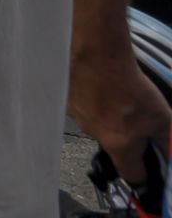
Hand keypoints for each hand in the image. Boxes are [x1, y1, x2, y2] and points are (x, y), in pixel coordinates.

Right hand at [70, 49, 171, 181]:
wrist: (98, 54)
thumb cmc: (127, 85)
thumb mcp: (162, 117)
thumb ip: (167, 141)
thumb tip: (170, 154)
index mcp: (119, 145)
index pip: (131, 174)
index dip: (143, 173)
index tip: (148, 166)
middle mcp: (94, 135)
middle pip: (114, 144)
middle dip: (126, 135)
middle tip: (137, 116)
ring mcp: (78, 116)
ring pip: (98, 123)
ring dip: (108, 115)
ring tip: (119, 95)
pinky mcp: (67, 98)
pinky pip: (84, 105)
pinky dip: (93, 99)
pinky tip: (102, 85)